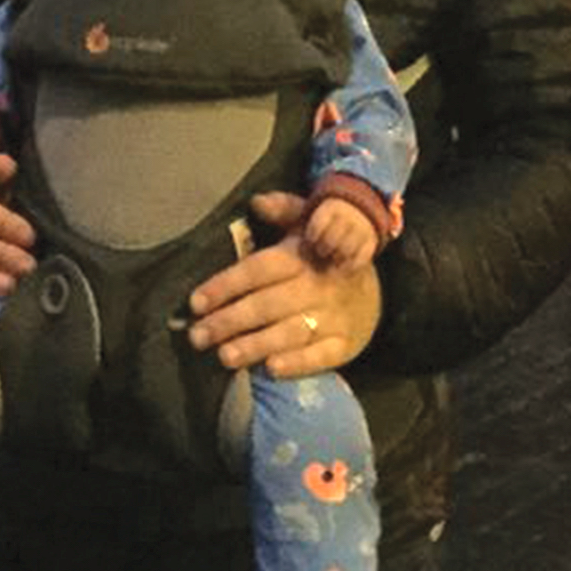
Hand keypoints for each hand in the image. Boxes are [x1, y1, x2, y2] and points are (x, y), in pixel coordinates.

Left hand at [188, 189, 380, 377]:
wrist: (374, 288)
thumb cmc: (326, 255)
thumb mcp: (308, 223)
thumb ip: (283, 209)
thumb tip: (256, 200)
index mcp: (301, 256)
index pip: (259, 270)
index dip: (226, 284)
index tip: (195, 302)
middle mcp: (316, 286)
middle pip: (268, 304)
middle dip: (230, 321)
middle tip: (197, 337)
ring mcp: (332, 318)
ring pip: (290, 333)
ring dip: (256, 345)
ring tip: (224, 357)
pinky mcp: (344, 344)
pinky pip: (321, 355)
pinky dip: (298, 363)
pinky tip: (271, 369)